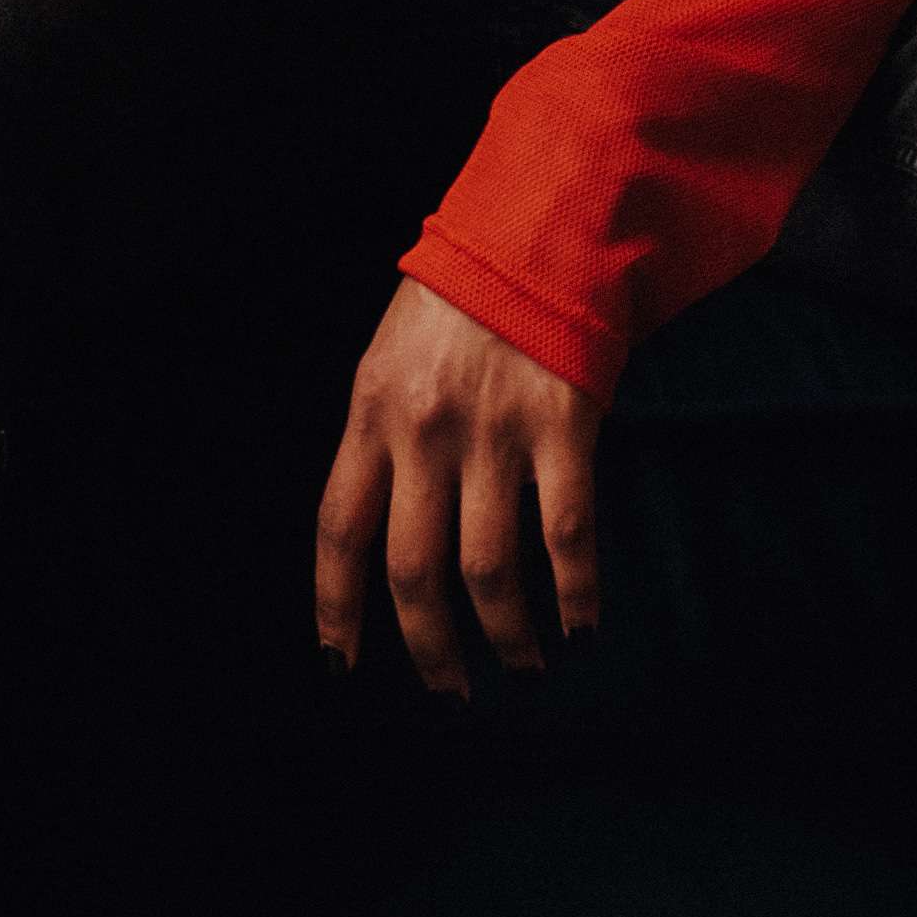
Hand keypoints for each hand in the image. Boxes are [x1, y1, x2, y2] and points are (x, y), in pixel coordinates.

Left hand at [313, 274, 603, 692]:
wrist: (537, 227)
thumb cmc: (461, 298)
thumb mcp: (390, 357)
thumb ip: (382, 437)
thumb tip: (382, 529)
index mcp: (370, 413)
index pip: (338, 530)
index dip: (336, 607)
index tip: (339, 662)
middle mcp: (424, 431)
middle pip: (412, 569)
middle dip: (429, 647)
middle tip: (450, 688)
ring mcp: (494, 431)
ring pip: (487, 570)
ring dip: (505, 635)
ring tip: (521, 665)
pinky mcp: (563, 425)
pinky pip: (566, 534)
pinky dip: (574, 594)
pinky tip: (580, 625)